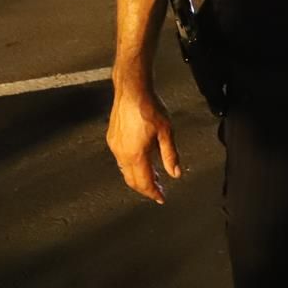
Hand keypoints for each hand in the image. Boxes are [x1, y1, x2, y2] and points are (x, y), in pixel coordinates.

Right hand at [106, 85, 180, 203]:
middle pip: (132, 181)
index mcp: (136, 154)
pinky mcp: (112, 138)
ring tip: (152, 175)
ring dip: (138, 176)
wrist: (132, 89)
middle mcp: (122, 153)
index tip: (161, 197)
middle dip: (145, 188)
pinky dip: (131, 165)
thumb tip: (175, 173)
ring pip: (125, 170)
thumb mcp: (166, 131)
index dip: (153, 193)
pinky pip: (121, 159)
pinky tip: (141, 159)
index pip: (144, 183)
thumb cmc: (149, 106)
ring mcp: (115, 146)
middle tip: (158, 189)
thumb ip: (170, 155)